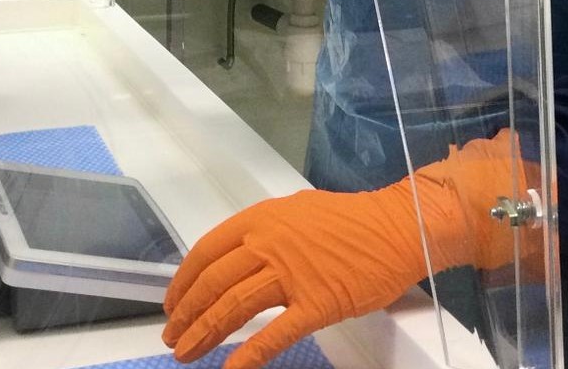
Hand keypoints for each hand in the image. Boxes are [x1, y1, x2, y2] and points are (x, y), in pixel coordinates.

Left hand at [162, 130, 528, 368]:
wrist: (396, 226)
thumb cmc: (349, 221)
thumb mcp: (296, 212)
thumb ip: (264, 233)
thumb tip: (234, 259)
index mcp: (261, 218)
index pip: (206, 252)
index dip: (183, 281)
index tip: (172, 304)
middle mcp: (269, 242)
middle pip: (213, 282)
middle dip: (186, 314)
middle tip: (171, 338)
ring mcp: (292, 273)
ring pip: (234, 306)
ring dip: (205, 333)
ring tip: (187, 354)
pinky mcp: (317, 303)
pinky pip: (274, 334)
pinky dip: (248, 355)